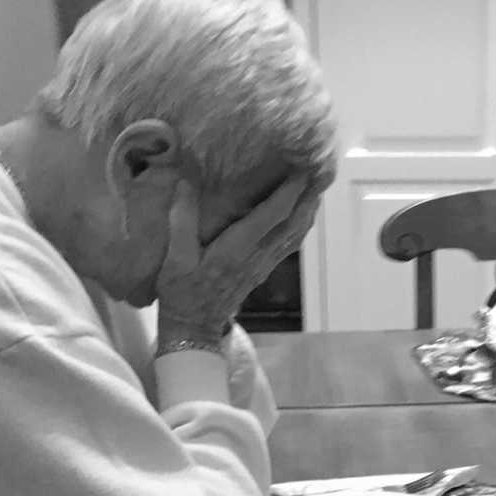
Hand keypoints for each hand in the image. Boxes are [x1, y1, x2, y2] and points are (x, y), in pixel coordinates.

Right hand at [156, 175, 321, 344]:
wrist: (193, 326)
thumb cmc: (181, 291)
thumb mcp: (175, 255)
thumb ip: (182, 218)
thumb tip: (185, 182)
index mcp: (238, 248)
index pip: (272, 215)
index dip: (290, 191)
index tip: (302, 169)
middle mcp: (257, 255)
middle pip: (293, 222)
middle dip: (307, 196)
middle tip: (320, 172)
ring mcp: (263, 265)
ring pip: (295, 234)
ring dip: (308, 210)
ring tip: (317, 187)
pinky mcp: (263, 271)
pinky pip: (289, 244)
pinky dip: (300, 226)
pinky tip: (302, 216)